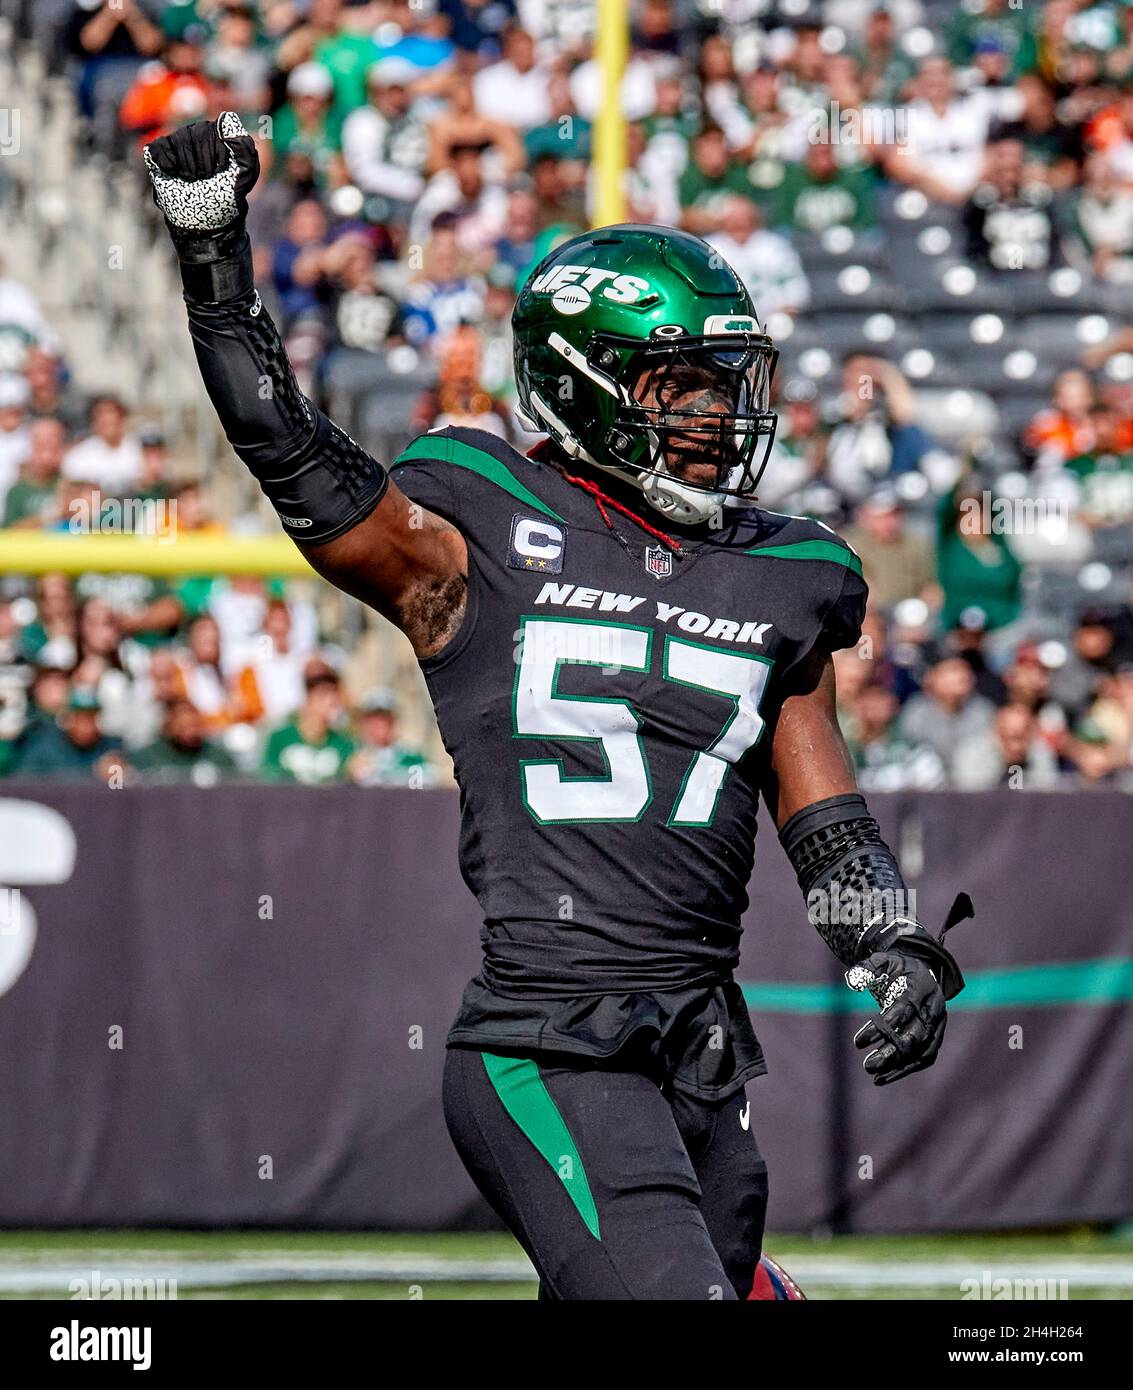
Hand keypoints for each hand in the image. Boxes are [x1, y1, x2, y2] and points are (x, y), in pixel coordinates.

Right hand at [143, 112, 258, 235]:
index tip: (222, 172)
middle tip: (206, 181)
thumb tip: (227, 118)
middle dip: (203, 165)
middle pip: (197, 135)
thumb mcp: (244, 177)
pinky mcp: (159, 152)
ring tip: (191, 180)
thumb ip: (244, 148)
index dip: (220, 155)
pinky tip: (174, 176)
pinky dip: (166, 165)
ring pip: (178, 142)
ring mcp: (178, 141)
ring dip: (186, 168)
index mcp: (220, 136)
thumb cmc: (224, 199)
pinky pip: (159, 149)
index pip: (219, 129)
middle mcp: (198, 133)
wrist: (201, 222)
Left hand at [846, 949, 946, 1084]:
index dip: (884, 1026)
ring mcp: (938, 1025)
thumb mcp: (881, 961)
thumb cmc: (897, 968)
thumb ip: (866, 969)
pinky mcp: (935, 1038)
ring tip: (874, 1074)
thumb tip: (852, 981)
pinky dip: (905, 1070)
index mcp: (922, 987)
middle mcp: (934, 1008)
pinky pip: (924, 1058)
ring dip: (899, 1065)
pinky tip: (882, 1078)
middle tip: (868, 1065)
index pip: (904, 1009)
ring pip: (922, 1051)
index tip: (859, 1041)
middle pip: (916, 1034)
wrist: (921, 972)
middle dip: (892, 1051)